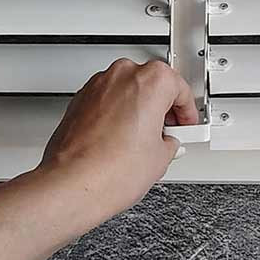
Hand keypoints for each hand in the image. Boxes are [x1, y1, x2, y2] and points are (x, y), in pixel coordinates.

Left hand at [37, 59, 199, 227]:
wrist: (72, 185)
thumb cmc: (110, 170)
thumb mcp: (161, 158)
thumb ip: (169, 142)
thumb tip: (165, 143)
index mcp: (151, 80)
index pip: (179, 87)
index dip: (187, 110)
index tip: (186, 123)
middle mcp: (122, 74)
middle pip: (152, 83)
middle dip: (161, 107)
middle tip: (167, 132)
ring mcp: (98, 85)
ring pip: (127, 89)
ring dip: (137, 108)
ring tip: (142, 141)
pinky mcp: (80, 99)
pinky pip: (106, 100)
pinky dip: (115, 113)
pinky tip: (120, 140)